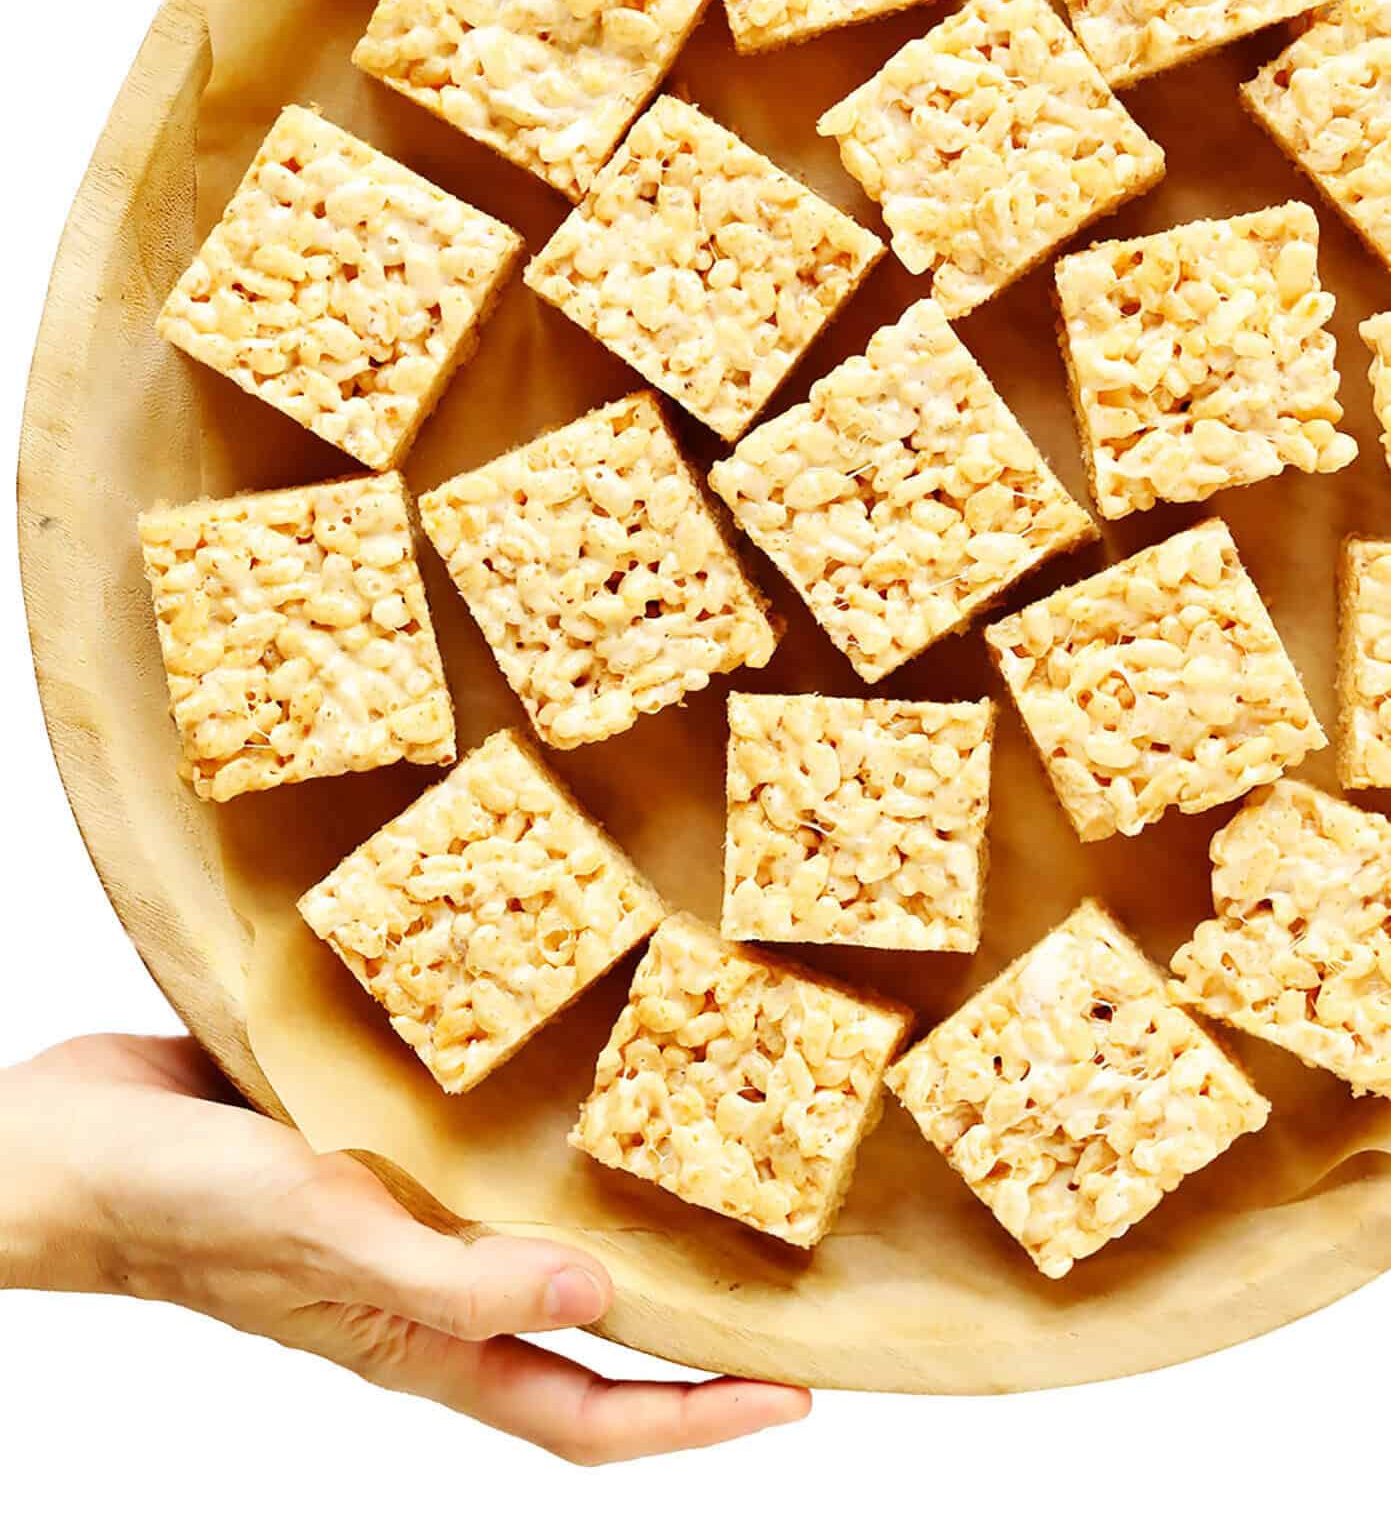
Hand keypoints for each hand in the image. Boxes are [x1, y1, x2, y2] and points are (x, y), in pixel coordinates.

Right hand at [0, 1034, 808, 1461]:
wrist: (76, 1141)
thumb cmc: (184, 1209)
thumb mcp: (329, 1241)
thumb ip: (454, 1280)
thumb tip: (597, 1304)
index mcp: (423, 1340)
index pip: (584, 1416)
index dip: (691, 1421)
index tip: (793, 1400)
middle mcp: (428, 1288)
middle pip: (580, 1338)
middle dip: (681, 1331)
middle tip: (781, 1280)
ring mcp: (403, 1218)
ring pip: (535, 1239)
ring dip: (615, 1220)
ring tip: (708, 1161)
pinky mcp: (376, 1146)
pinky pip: (478, 1156)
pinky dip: (537, 1134)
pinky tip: (575, 1071)